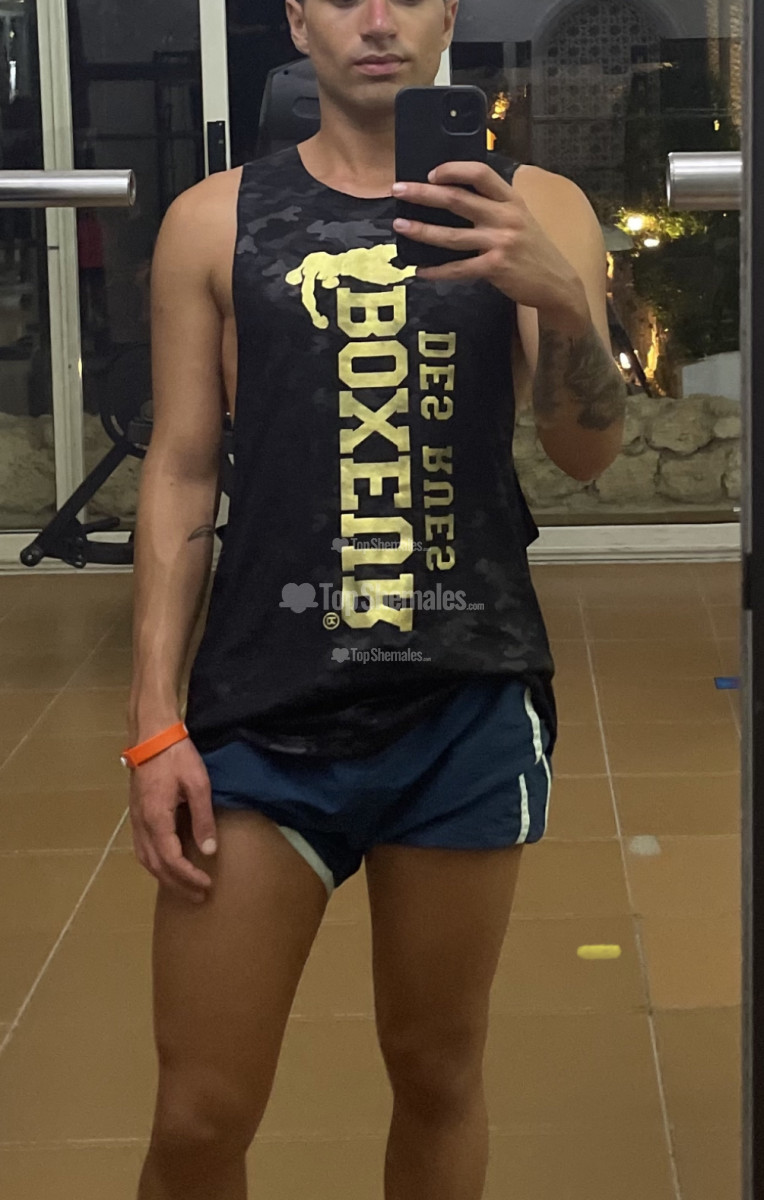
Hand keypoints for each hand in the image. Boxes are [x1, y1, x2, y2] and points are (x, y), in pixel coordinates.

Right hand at [128, 738, 216, 904]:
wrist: (151, 735)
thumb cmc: (177, 756)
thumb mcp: (198, 784)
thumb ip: (203, 818)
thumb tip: (209, 849)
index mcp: (156, 818)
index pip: (171, 859)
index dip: (188, 876)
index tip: (206, 885)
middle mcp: (141, 824)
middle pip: (156, 866)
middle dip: (178, 884)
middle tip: (199, 896)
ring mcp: (135, 819)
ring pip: (145, 859)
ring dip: (164, 877)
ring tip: (184, 887)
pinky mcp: (136, 814)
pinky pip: (142, 848)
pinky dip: (155, 863)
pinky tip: (167, 865)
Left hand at [392, 161, 587, 321]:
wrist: (557, 283)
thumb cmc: (534, 250)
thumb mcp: (521, 218)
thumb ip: (495, 206)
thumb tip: (456, 197)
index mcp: (511, 200)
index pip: (480, 173)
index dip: (453, 170)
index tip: (431, 173)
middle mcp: (505, 217)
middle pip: (457, 199)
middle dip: (423, 193)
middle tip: (399, 190)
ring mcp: (500, 243)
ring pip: (452, 235)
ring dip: (422, 230)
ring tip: (400, 226)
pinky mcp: (495, 268)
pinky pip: (458, 268)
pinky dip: (437, 271)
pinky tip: (421, 271)